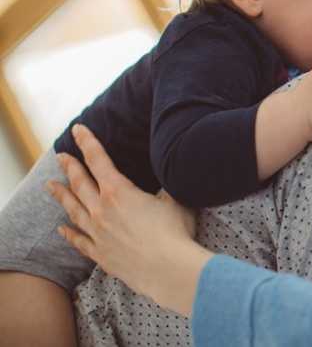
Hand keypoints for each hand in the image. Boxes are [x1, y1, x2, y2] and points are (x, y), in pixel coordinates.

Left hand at [46, 124, 211, 316]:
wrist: (167, 268)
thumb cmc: (174, 231)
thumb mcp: (174, 199)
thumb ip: (164, 187)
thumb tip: (167, 175)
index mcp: (119, 191)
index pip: (99, 160)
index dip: (88, 142)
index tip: (78, 130)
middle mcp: (102, 210)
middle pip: (80, 183)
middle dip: (70, 166)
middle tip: (61, 156)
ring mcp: (98, 233)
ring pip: (73, 210)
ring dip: (61, 196)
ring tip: (50, 185)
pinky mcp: (100, 254)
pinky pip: (79, 241)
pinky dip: (69, 233)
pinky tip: (61, 229)